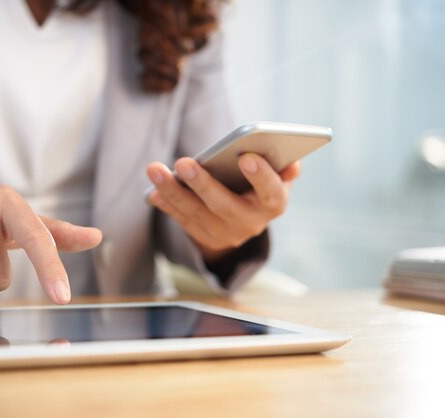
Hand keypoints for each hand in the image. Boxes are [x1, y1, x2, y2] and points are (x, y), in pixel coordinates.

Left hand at [146, 153, 299, 262]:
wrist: (243, 220)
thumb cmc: (259, 186)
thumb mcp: (275, 178)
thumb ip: (282, 170)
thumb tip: (292, 164)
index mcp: (273, 205)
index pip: (271, 193)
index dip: (261, 177)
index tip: (246, 157)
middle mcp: (249, 223)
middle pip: (225, 206)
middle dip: (203, 185)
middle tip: (183, 162)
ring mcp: (224, 233)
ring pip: (195, 213)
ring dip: (173, 191)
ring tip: (155, 169)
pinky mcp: (202, 235)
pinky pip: (181, 219)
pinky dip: (166, 204)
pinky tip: (152, 192)